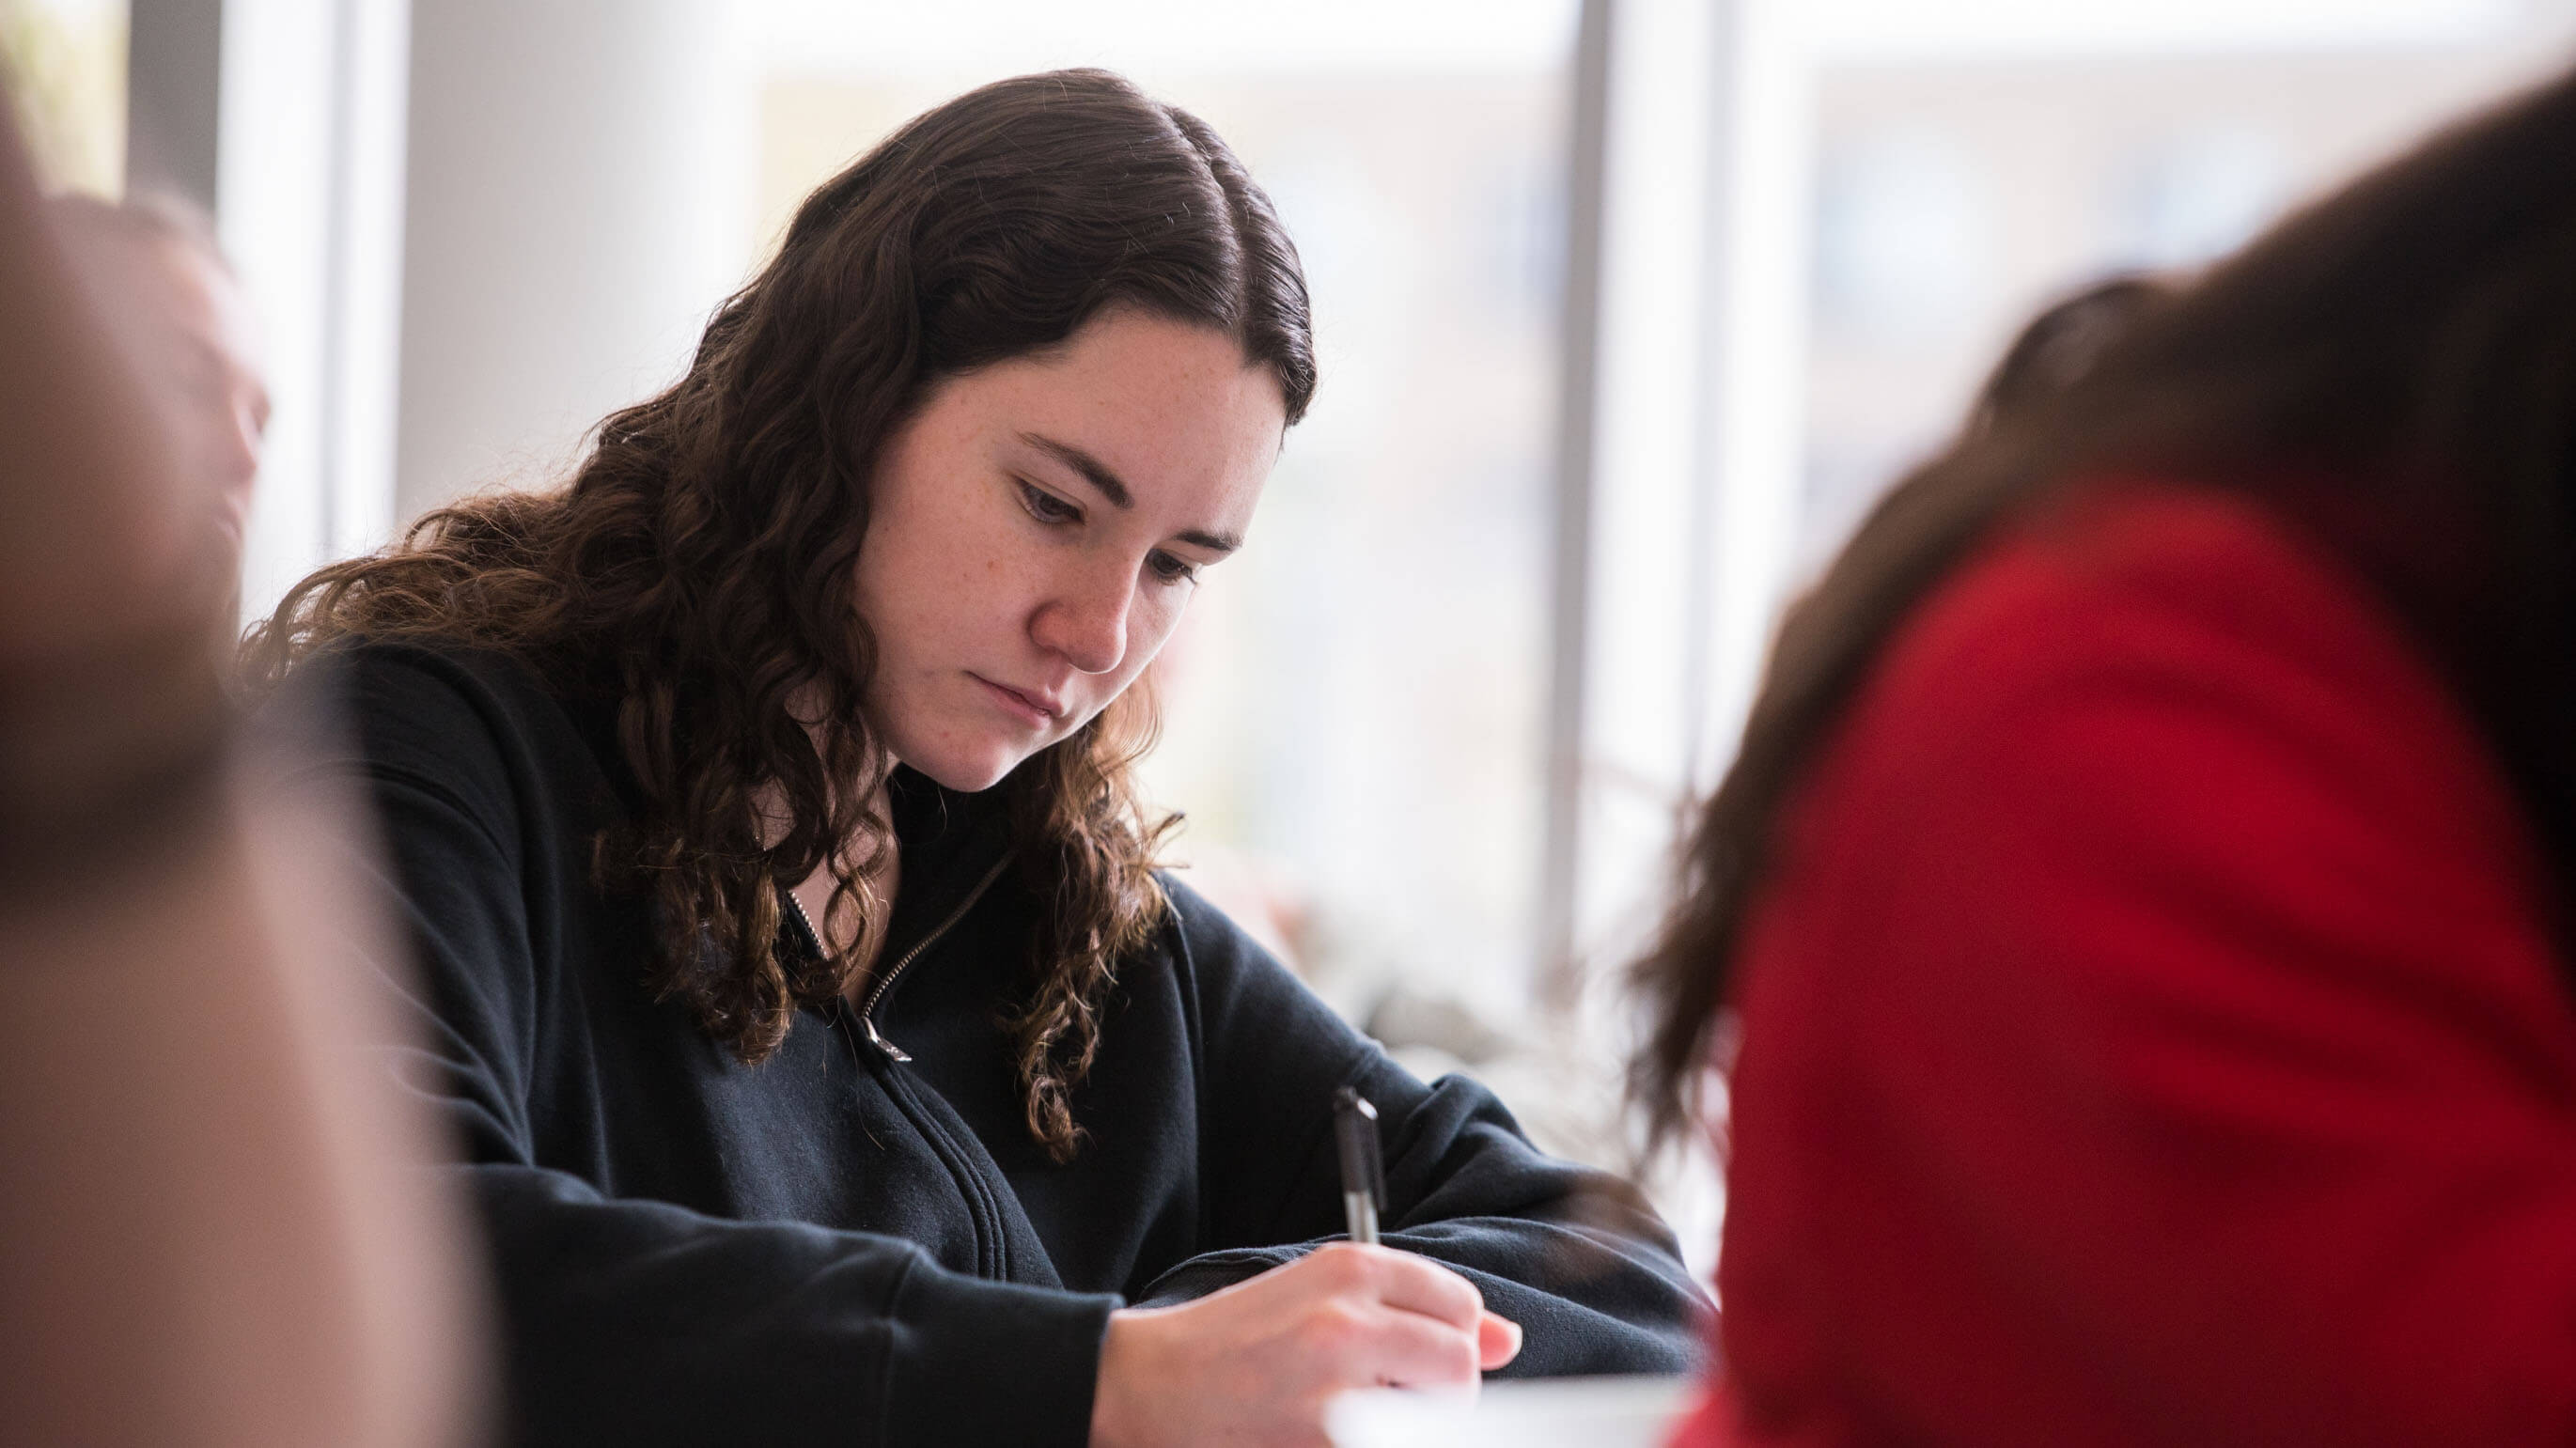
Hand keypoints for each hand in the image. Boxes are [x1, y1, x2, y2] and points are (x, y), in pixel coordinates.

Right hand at [1089, 1242, 1521, 1447]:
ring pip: (1440, 1415)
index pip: (1459, 1304)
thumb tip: (1508, 1339)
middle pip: (1459, 1363)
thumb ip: (1414, 1311)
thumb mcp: (1319, 1298)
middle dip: (1442, 1391)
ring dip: (1416, 1424)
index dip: (1451, 1339)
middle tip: (1391, 1399)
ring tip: (1357, 1417)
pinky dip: (1382, 1438)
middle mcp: (1346, 1320)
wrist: (1149, 1388)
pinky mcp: (1324, 1442)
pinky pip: (1400, 1440)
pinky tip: (1335, 1434)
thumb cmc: (1235, 1341)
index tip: (1418, 1358)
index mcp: (1347, 1268)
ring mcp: (1336, 1390)